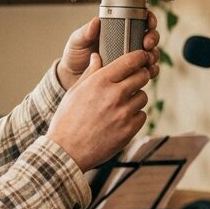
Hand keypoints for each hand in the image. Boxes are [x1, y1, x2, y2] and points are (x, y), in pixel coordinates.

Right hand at [47, 48, 151, 171]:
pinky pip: (141, 116)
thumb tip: (97, 57)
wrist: (66, 151)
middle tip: (133, 81)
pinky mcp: (129, 130)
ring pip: (143, 96)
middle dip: (139, 77)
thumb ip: (90, 73)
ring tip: (120, 105)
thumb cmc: (67, 120)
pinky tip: (121, 120)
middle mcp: (114, 95)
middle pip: (142, 77)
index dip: (139, 57)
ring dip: (135, 98)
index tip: (142, 57)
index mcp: (100, 81)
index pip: (130, 61)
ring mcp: (123, 113)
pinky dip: (134, 116)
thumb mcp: (75, 92)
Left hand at [56, 10, 160, 89]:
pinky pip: (146, 71)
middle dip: (153, 38)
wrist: (72, 78)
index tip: (148, 23)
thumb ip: (85, 32)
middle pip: (149, 36)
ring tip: (148, 59)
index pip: (138, 20)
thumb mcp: (77, 42)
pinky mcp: (130, 74)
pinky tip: (147, 72)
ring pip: (151, 53)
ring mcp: (129, 59)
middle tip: (147, 43)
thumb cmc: (74, 56)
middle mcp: (126, 42)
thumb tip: (96, 22)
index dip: (148, 19)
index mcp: (116, 30)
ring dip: (153, 55)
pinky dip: (150, 70)